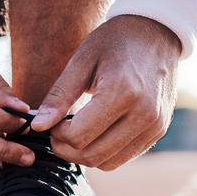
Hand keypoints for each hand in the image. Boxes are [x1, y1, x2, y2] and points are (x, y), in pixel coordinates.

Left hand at [30, 15, 181, 170]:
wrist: (156, 32)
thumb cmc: (114, 41)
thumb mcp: (81, 60)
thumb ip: (59, 95)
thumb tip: (38, 126)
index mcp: (122, 92)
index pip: (78, 136)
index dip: (56, 135)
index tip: (51, 123)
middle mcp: (144, 113)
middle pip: (92, 155)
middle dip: (66, 150)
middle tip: (56, 133)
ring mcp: (155, 125)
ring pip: (108, 163)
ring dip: (83, 156)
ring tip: (74, 133)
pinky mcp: (158, 132)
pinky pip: (124, 158)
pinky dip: (103, 153)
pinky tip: (94, 134)